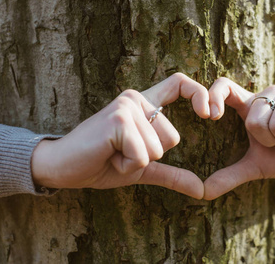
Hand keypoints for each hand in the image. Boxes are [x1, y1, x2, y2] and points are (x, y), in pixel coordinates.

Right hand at [32, 73, 209, 198]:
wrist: (64, 168)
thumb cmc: (102, 164)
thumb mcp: (144, 169)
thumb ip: (173, 175)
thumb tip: (202, 190)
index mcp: (144, 104)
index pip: (178, 84)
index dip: (199, 94)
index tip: (211, 115)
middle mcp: (136, 98)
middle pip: (173, 138)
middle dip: (150, 157)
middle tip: (121, 152)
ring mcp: (126, 106)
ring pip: (159, 149)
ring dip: (137, 162)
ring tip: (113, 153)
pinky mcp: (118, 119)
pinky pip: (143, 155)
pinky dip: (127, 165)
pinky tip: (107, 156)